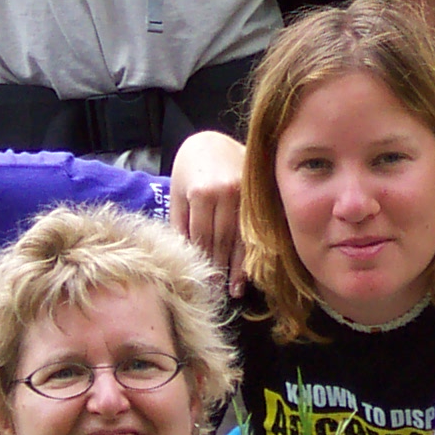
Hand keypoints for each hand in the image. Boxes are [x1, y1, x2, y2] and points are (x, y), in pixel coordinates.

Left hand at [169, 130, 246, 295]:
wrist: (212, 141)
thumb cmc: (189, 169)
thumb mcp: (177, 192)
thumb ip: (180, 223)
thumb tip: (185, 258)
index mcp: (202, 192)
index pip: (201, 236)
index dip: (202, 262)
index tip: (202, 284)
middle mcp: (226, 192)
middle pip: (222, 240)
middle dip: (219, 269)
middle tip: (217, 294)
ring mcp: (245, 192)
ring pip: (241, 237)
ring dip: (237, 266)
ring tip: (233, 290)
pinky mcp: (258, 193)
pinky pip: (254, 228)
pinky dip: (250, 250)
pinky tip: (249, 269)